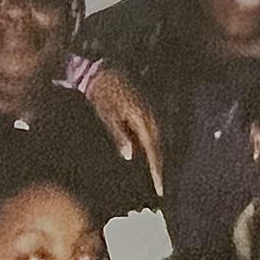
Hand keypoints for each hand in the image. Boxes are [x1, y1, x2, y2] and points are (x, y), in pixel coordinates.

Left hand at [86, 67, 164, 197]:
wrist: (101, 72)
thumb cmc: (101, 94)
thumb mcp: (106, 116)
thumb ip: (119, 136)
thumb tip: (129, 156)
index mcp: (142, 118)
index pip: (153, 150)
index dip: (156, 170)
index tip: (159, 187)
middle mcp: (149, 115)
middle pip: (158, 146)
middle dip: (158, 167)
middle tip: (158, 186)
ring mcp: (148, 111)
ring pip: (156, 139)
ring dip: (156, 157)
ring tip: (154, 174)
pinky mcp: (143, 109)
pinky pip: (151, 131)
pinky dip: (150, 145)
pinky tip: (145, 154)